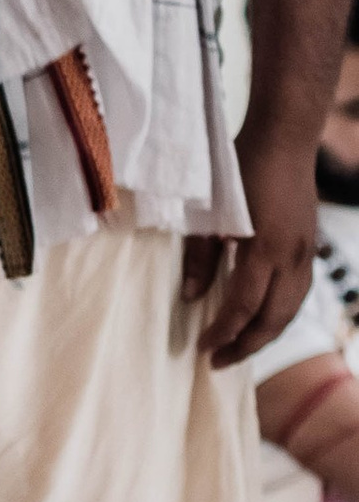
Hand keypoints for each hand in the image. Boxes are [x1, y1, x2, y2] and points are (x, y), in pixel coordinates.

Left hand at [184, 126, 317, 366]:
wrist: (284, 139)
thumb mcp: (208, 213)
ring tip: (238, 348)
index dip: (222, 333)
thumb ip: (200, 258)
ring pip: (291, 310)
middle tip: (218, 362)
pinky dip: (279, 314)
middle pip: (272, 319)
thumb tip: (191, 299)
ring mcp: (306, 253)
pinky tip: (262, 319)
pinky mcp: (310, 247)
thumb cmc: (238, 169)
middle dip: (245, 345)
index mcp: (265, 249)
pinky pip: (298, 293)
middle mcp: (292, 257)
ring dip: (265, 334)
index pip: (243, 307)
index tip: (201, 349)